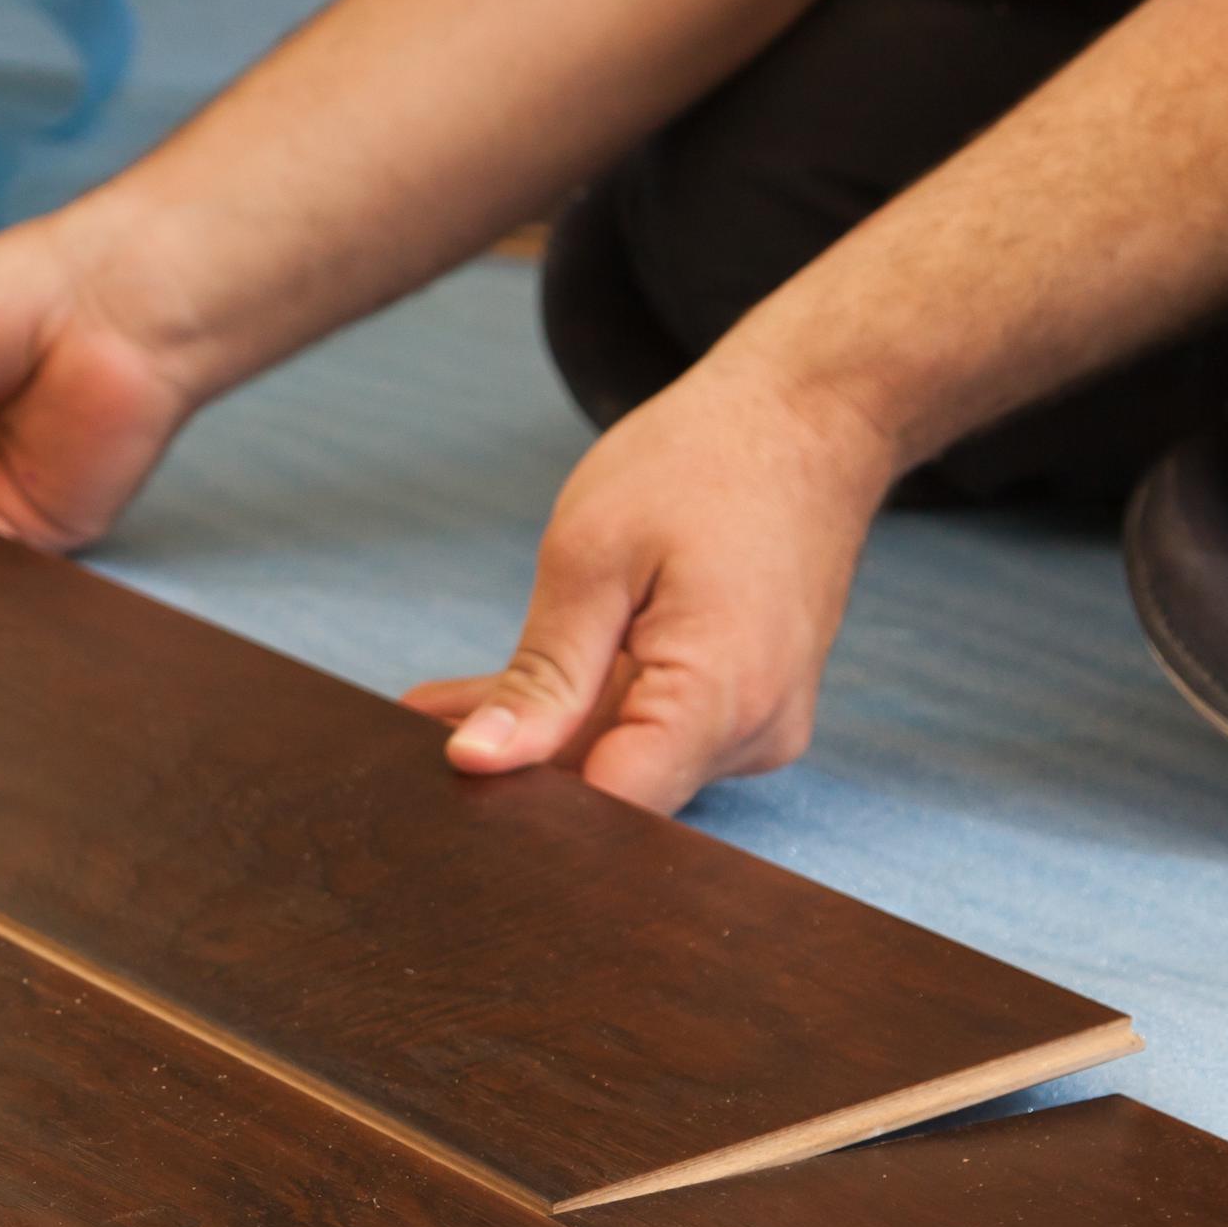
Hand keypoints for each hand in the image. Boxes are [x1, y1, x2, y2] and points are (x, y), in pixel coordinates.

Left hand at [405, 356, 895, 812]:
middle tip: (418, 735)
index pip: (606, 809)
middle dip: (513, 770)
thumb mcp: (591, 559)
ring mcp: (755, 727)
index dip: (520, 809)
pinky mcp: (744, 711)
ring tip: (440, 708)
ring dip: (537, 737)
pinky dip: (580, 714)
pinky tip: (499, 698)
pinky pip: (648, 733)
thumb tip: (478, 764)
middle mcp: (751, 733)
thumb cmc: (705, 462)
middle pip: (608, 792)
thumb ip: (540, 678)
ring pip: (619, 761)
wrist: (809, 416)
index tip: (445, 782)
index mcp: (718, 698)